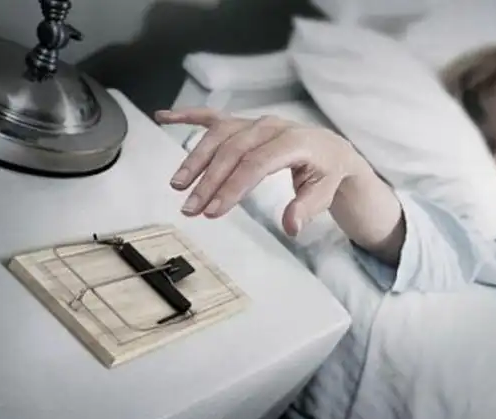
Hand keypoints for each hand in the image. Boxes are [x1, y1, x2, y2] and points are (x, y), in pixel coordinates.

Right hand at [155, 107, 367, 235]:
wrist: (332, 151)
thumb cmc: (327, 174)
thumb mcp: (325, 194)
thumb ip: (306, 209)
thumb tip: (291, 226)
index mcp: (295, 142)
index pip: (257, 164)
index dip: (233, 187)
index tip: (213, 211)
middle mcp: (272, 127)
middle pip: (233, 150)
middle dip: (209, 180)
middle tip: (190, 208)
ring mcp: (256, 122)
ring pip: (220, 135)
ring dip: (195, 159)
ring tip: (178, 185)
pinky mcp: (245, 123)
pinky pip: (214, 116)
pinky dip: (188, 115)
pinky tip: (163, 117)